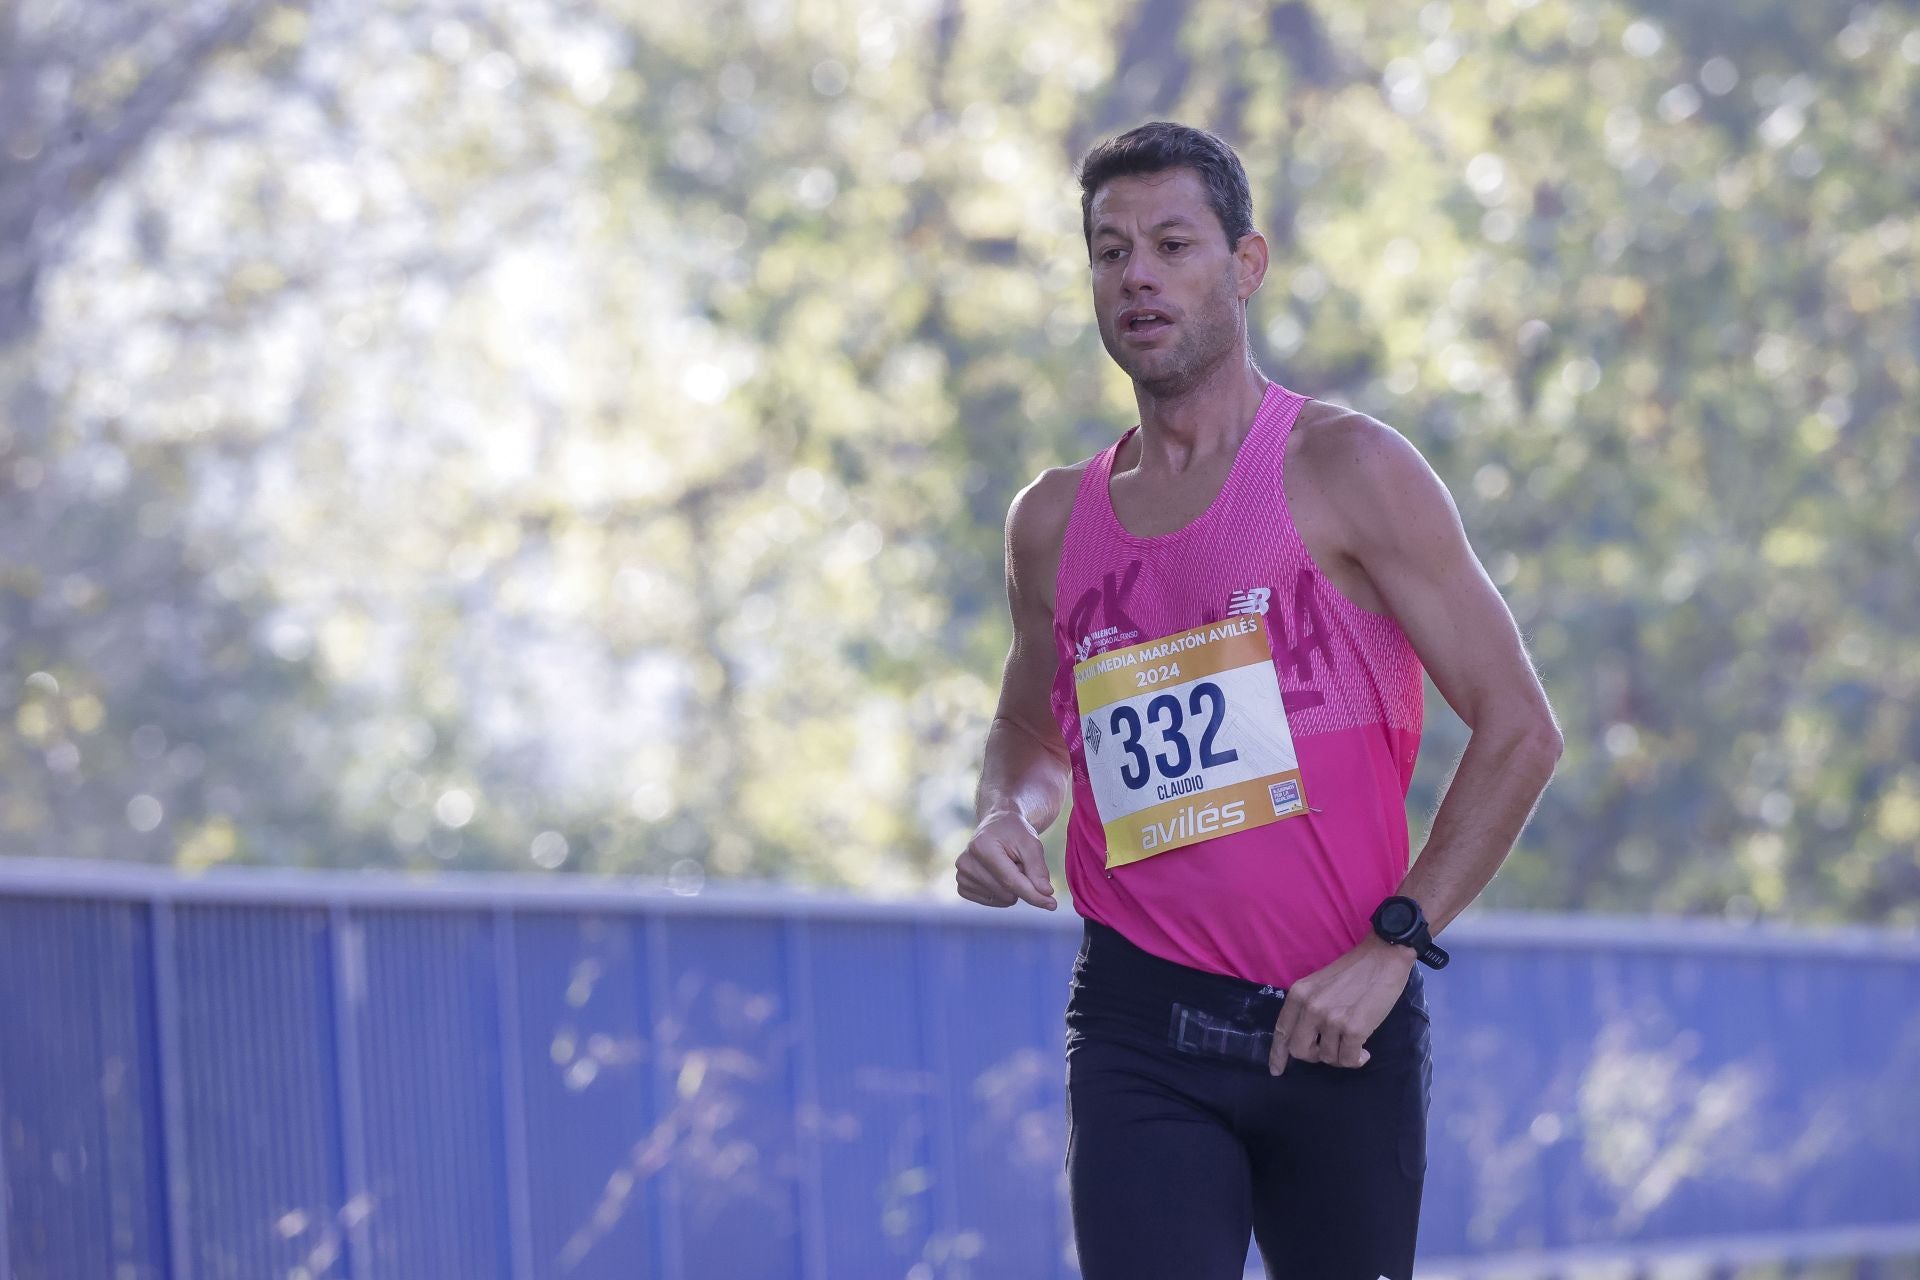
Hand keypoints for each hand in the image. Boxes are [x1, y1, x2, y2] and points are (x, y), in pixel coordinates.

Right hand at [956, 812, 1056, 910]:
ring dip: (1012, 887)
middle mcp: (966, 862)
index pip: (1011, 880)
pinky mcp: (962, 886)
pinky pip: (990, 902)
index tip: (1052, 904)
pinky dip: (1001, 893)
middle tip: (1018, 862)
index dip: (1033, 895)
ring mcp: (961, 875)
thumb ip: (1038, 869)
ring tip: (1008, 866)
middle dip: (1022, 882)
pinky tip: (998, 875)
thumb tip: (1045, 894)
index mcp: (982, 847)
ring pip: (1001, 899)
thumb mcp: (1031, 843)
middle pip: (1007, 892)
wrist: (996, 826)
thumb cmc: (1015, 832)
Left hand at [1268, 935, 1414, 1074]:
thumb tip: (1307, 1037)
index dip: (1278, 1054)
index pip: (1282, 1031)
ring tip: (1353, 1043)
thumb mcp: (1319, 984)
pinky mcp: (1353, 1029)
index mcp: (1298, 995)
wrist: (1383, 956)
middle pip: (1299, 1051)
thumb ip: (1308, 1007)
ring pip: (1326, 1057)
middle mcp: (1310, 1008)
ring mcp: (1331, 1019)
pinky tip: (1364, 1052)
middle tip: (1331, 1049)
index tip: (1277, 1070)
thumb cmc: (1354, 970)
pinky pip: (1348, 1059)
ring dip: (1340, 1056)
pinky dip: (1357, 1060)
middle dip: (1314, 1056)